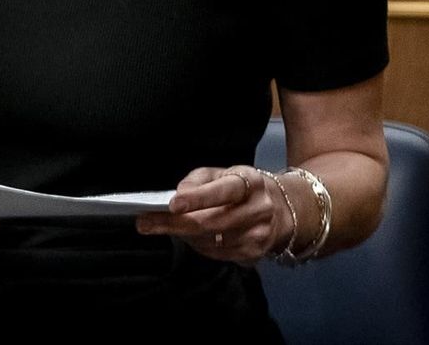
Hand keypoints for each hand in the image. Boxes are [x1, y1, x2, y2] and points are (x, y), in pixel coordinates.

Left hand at [135, 165, 287, 264]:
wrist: (283, 210)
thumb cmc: (244, 188)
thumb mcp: (225, 173)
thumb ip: (199, 180)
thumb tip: (179, 195)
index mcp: (250, 183)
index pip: (223, 191)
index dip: (197, 198)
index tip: (172, 204)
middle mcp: (258, 210)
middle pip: (211, 223)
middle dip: (174, 224)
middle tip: (145, 223)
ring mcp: (258, 236)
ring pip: (209, 242)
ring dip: (183, 235)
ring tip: (167, 225)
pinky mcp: (254, 255)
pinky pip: (216, 255)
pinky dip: (198, 245)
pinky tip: (192, 236)